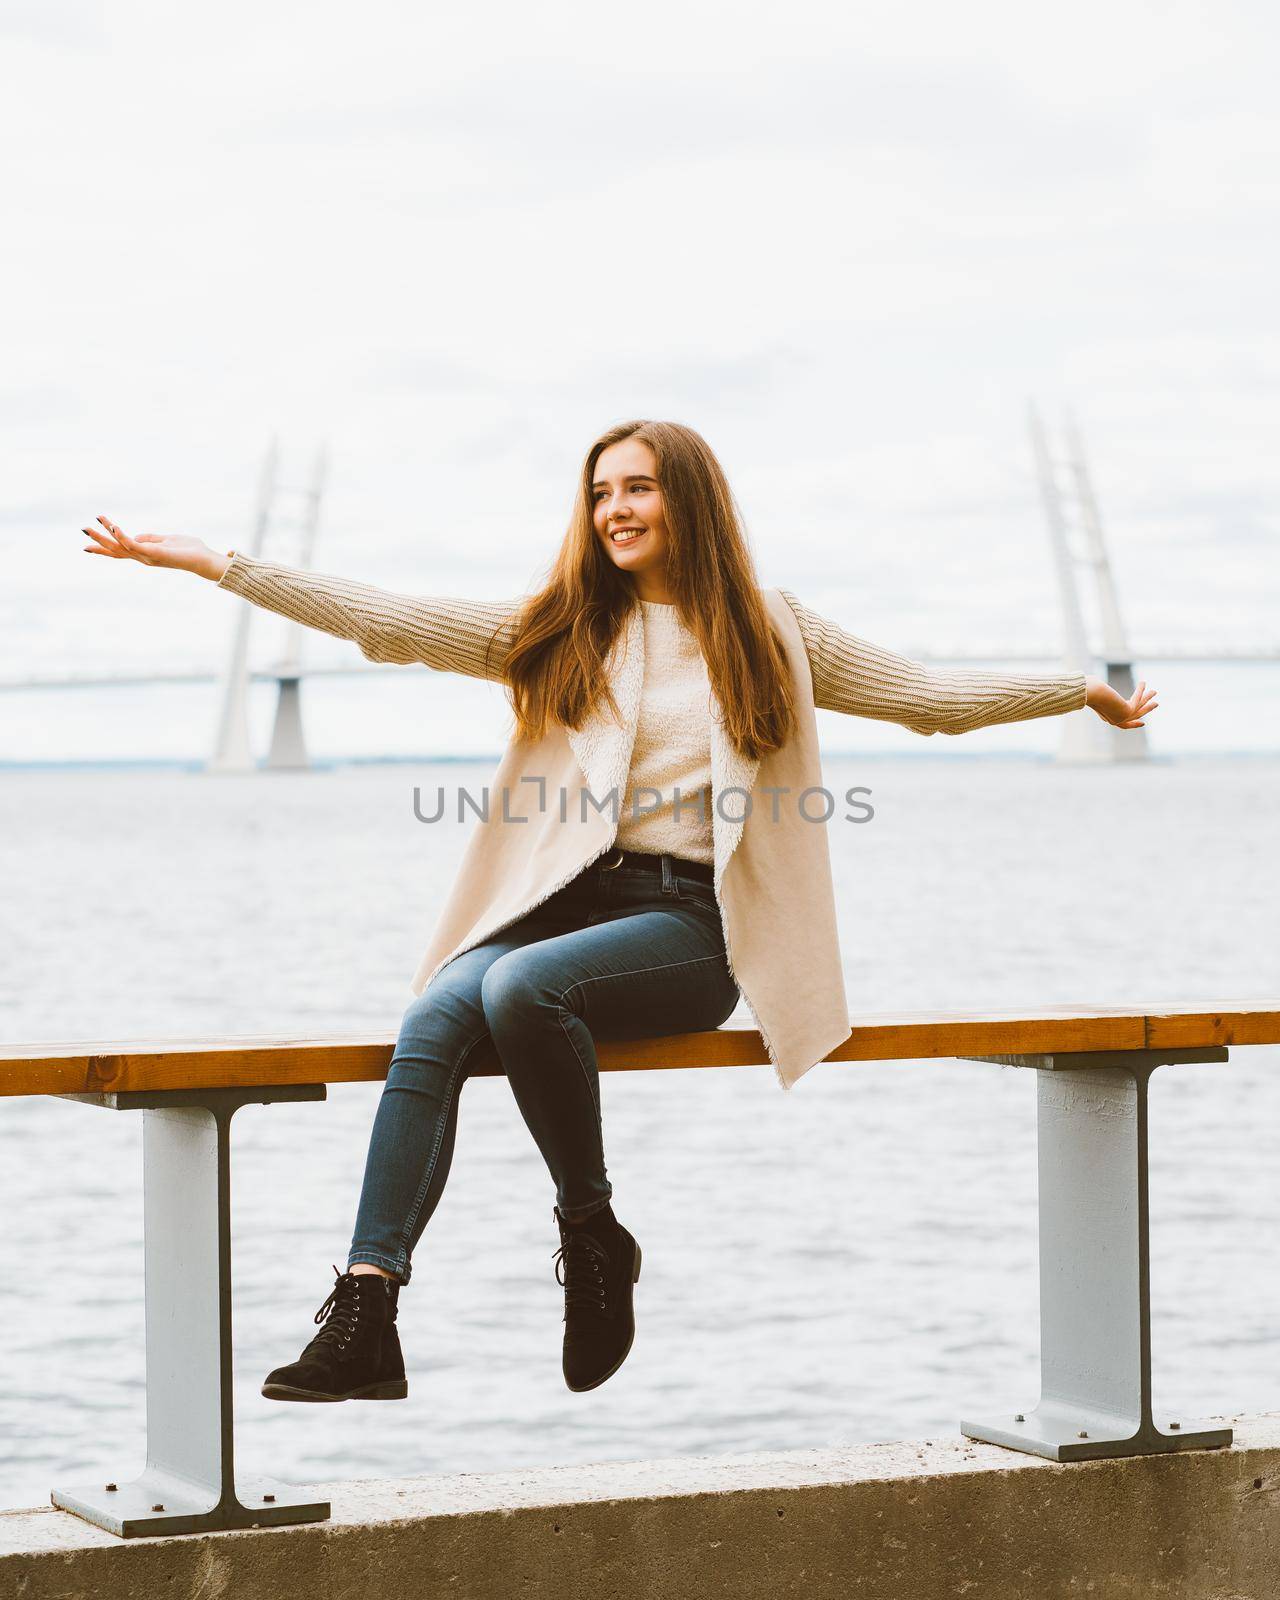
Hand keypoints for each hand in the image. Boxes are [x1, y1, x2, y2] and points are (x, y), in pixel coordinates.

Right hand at [81, 515, 224, 578]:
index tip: (87, 545)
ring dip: (104, 535)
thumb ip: (151, 538)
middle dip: (99, 542)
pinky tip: (113, 526)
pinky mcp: (154, 553)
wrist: (204, 559)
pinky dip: (122, 535)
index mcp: (145, 554)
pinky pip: (133, 544)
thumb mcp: (167, 540)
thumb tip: (136, 536)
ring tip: (90, 526)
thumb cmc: (190, 550)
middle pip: (116, 550)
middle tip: (83, 531)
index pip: (121, 551)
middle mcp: (143, 558)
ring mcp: (147, 557)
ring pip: (120, 547)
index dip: (104, 547)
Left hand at [1084, 674, 1158, 728]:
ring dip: (1147, 699)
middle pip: (1135, 716)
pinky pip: (1137, 700)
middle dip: (1146, 710)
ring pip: (1139, 708)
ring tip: (1155, 691)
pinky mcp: (1127, 711)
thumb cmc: (1088, 690)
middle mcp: (1114, 719)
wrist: (1089, 692)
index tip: (1143, 722)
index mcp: (1106, 717)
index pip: (1123, 724)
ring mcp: (1121, 717)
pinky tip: (1143, 682)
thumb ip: (1099, 691)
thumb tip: (1094, 680)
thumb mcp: (1095, 691)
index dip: (1134, 724)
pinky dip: (1140, 691)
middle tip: (1156, 704)